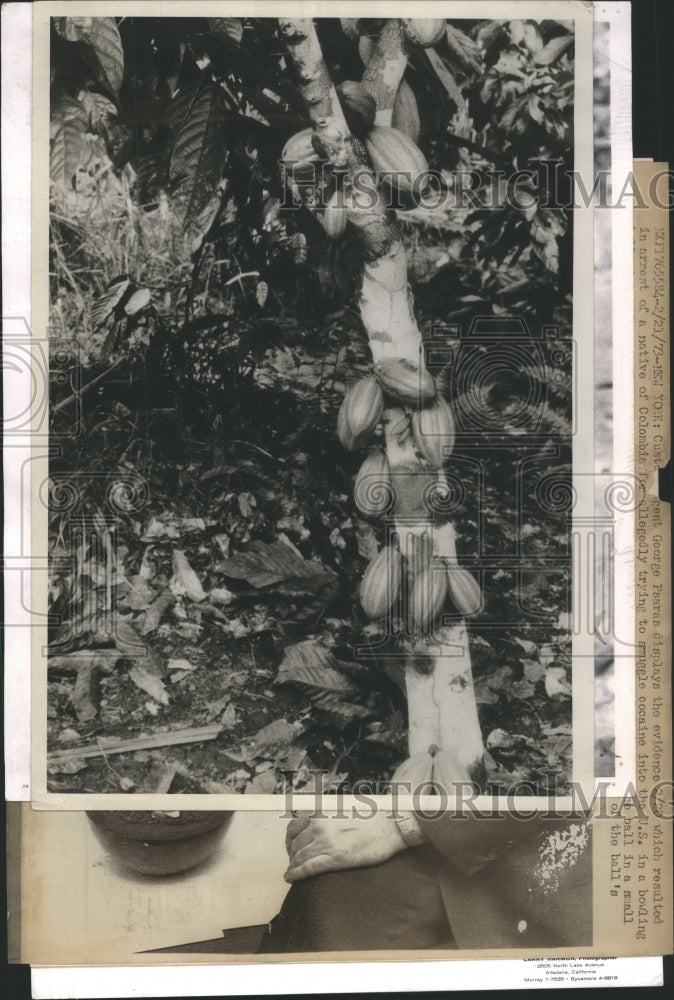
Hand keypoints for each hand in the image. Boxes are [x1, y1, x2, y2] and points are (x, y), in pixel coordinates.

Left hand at [284, 812, 406, 882]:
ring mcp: (326, 842)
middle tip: (293, 863)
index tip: (290, 848)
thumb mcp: (342, 812)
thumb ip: (326, 818)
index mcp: (322, 814)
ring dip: (292, 866)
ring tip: (291, 872)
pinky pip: (307, 868)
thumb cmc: (370, 821)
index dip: (288, 840)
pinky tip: (291, 878)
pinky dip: (295, 874)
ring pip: (299, 857)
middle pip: (294, 844)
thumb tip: (315, 825)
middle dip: (291, 855)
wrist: (389, 827)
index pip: (293, 828)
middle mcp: (320, 827)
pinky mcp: (335, 858)